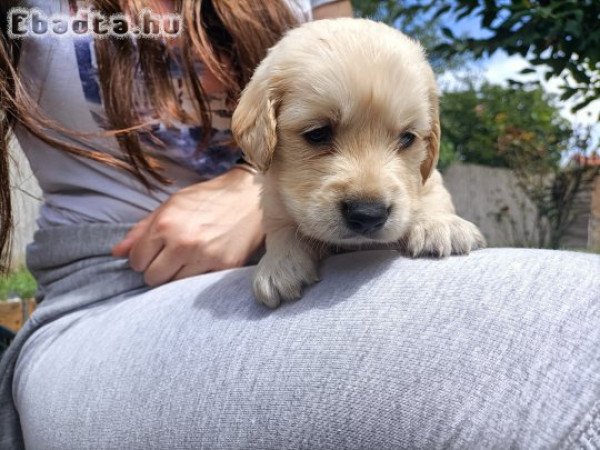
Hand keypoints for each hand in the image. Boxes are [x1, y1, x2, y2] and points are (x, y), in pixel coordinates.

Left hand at [112, 167, 263, 285]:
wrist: (251, 198)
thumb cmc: (208, 199)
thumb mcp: (171, 205)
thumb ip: (142, 229)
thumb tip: (116, 252)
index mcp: (165, 224)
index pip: (137, 261)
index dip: (143, 258)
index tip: (154, 252)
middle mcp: (182, 243)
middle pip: (153, 278)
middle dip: (157, 269)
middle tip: (170, 257)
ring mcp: (204, 258)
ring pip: (174, 285)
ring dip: (177, 275)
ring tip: (187, 260)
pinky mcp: (223, 268)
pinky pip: (197, 284)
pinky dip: (197, 276)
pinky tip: (204, 261)